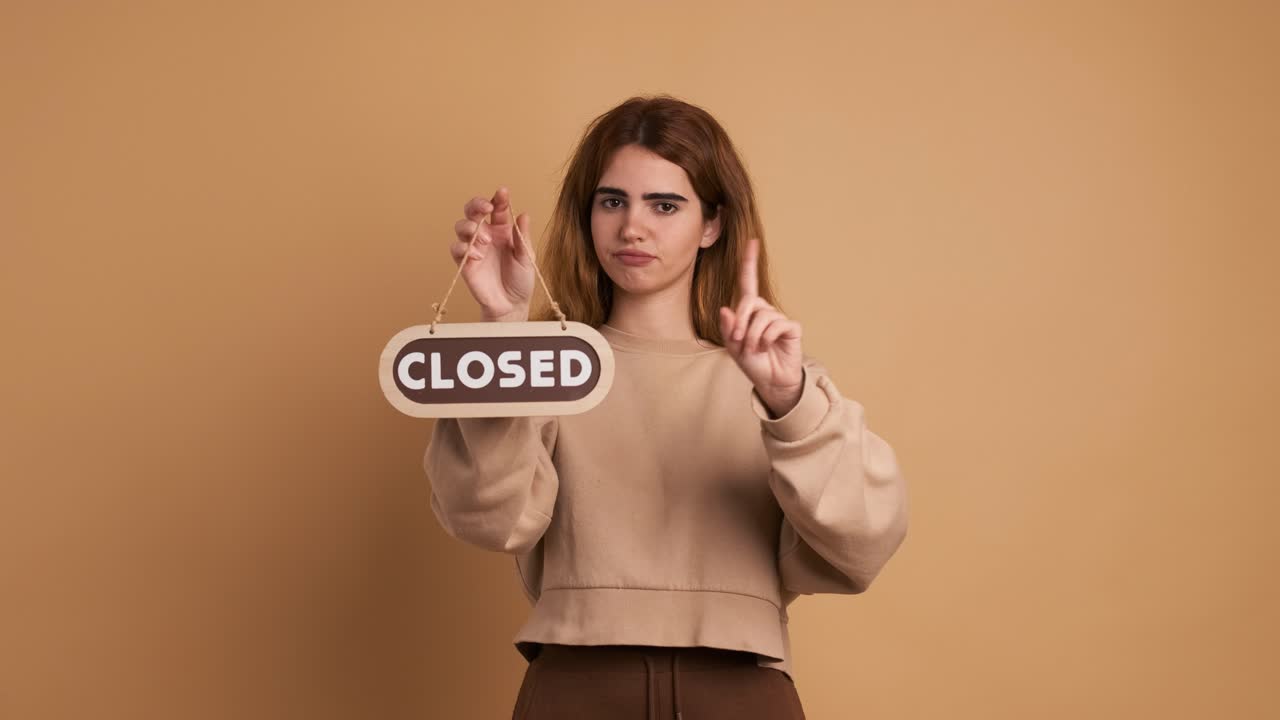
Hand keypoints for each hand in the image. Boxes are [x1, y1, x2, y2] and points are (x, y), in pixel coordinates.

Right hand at [450, 187, 535, 321]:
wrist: (511, 305)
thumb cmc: (521, 280)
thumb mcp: (527, 258)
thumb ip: (522, 237)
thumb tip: (523, 214)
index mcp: (503, 230)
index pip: (497, 208)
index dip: (498, 199)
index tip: (502, 193)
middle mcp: (486, 235)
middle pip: (473, 211)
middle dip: (477, 204)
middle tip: (486, 208)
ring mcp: (474, 247)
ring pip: (462, 226)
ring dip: (471, 228)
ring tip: (485, 241)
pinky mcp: (464, 262)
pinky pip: (456, 248)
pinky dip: (464, 247)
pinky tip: (477, 255)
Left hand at [718, 237, 804, 416]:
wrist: (771, 381)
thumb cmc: (753, 363)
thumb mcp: (733, 347)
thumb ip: (728, 329)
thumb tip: (726, 309)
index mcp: (749, 311)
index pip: (748, 283)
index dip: (749, 262)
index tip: (752, 242)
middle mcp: (765, 311)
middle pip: (749, 302)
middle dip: (741, 322)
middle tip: (740, 340)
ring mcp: (779, 319)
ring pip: (762, 316)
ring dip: (753, 336)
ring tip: (755, 349)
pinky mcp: (792, 328)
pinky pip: (777, 325)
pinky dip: (767, 338)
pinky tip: (768, 348)